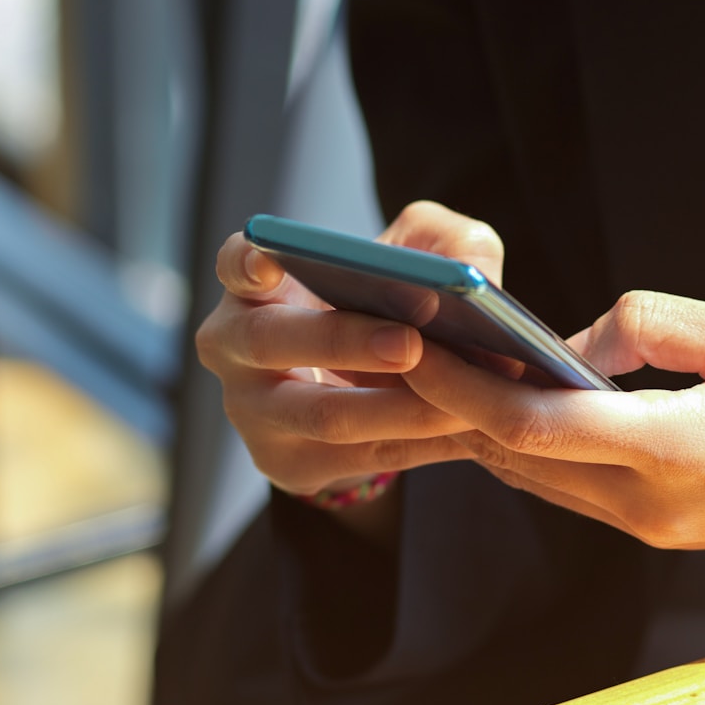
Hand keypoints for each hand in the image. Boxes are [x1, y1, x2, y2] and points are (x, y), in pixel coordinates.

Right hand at [195, 201, 503, 501]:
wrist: (367, 390)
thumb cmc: (384, 304)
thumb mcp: (412, 257)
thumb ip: (442, 241)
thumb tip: (470, 270)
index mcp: (255, 284)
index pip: (234, 263)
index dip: (247, 263)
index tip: (270, 262)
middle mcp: (235, 345)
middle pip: (271, 341)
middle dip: (343, 341)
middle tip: (409, 343)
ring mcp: (252, 411)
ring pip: (322, 414)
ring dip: (396, 409)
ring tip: (460, 403)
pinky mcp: (286, 462)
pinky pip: (359, 457)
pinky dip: (419, 443)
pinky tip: (468, 432)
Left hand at [401, 291, 704, 579]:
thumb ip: (658, 325)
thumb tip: (578, 339)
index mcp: (682, 450)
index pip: (535, 423)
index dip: (462, 383)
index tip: (415, 338)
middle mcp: (655, 505)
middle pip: (516, 457)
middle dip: (453, 401)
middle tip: (408, 337)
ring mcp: (657, 529)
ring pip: (539, 478)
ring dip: (489, 426)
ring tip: (449, 358)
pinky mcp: (666, 533)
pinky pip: (575, 489)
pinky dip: (533, 447)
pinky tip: (519, 397)